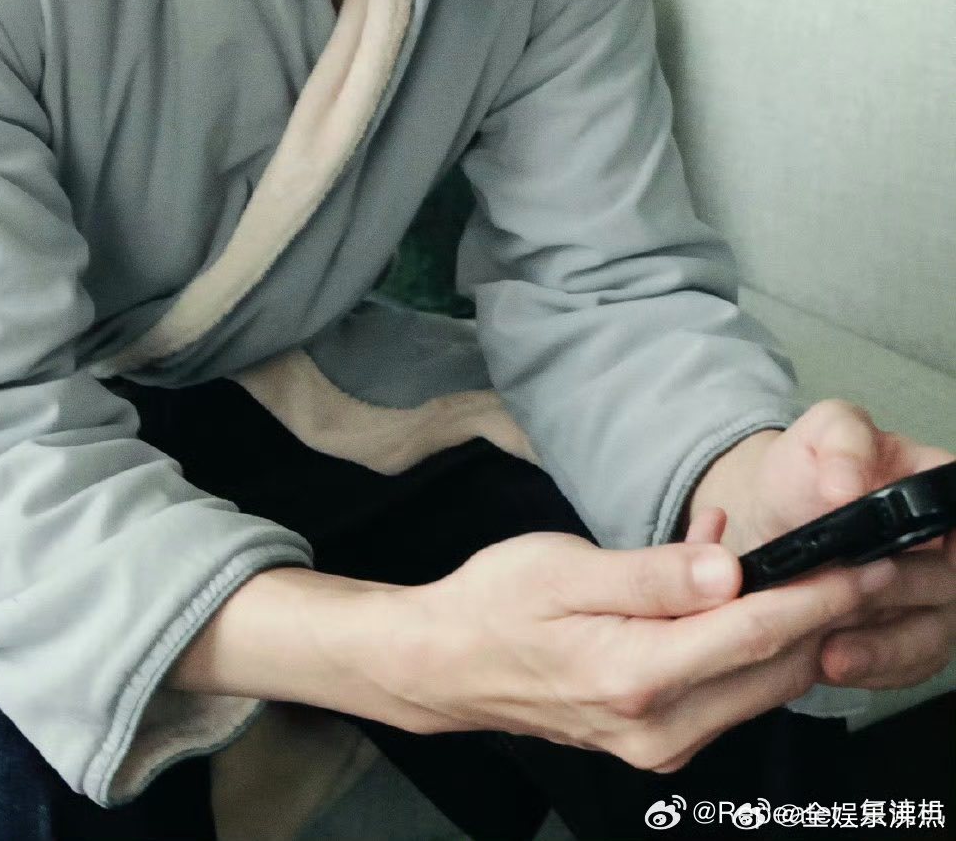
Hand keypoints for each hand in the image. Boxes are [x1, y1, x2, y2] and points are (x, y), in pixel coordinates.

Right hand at [392, 528, 894, 772]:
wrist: (446, 664)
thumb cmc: (496, 605)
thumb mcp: (565, 569)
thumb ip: (653, 573)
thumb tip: (731, 567)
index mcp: (635, 676)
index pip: (753, 634)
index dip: (815, 597)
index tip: (858, 565)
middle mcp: (657, 725)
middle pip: (771, 671)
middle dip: (823, 618)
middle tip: (859, 564)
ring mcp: (659, 741)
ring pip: (757, 686)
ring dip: (791, 631)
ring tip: (807, 570)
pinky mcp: (656, 737)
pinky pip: (724, 688)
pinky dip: (745, 642)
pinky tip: (732, 587)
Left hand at [695, 401, 955, 693]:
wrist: (771, 523)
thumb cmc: (805, 475)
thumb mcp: (818, 436)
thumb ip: (841, 443)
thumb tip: (848, 484)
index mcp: (934, 486)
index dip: (951, 542)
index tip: (917, 554)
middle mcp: (944, 545)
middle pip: (949, 581)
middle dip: (898, 593)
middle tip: (847, 598)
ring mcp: (931, 595)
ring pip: (934, 635)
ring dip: (884, 647)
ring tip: (832, 650)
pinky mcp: (909, 636)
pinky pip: (909, 666)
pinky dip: (873, 669)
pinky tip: (831, 661)